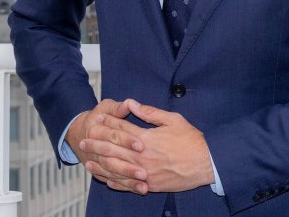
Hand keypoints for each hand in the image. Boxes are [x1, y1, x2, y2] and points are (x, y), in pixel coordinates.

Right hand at [65, 99, 147, 193]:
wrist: (79, 133)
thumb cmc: (98, 117)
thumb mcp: (105, 107)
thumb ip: (117, 107)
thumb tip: (129, 104)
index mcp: (96, 129)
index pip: (113, 135)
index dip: (127, 140)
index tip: (141, 144)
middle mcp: (94, 148)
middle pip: (112, 158)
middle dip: (128, 166)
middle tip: (144, 172)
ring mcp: (96, 161)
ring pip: (112, 172)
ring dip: (127, 179)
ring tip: (143, 184)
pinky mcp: (100, 171)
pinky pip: (112, 180)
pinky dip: (124, 185)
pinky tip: (138, 189)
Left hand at [80, 98, 214, 192]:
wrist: (205, 163)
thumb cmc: (191, 140)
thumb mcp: (173, 119)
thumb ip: (151, 113)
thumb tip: (133, 104)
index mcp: (146, 138)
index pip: (120, 128)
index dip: (107, 123)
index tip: (97, 118)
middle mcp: (141, 156)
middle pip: (112, 149)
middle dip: (96, 143)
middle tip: (83, 140)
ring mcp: (144, 172)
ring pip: (115, 168)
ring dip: (99, 163)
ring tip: (87, 159)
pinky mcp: (149, 185)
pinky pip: (126, 185)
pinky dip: (113, 181)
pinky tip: (104, 178)